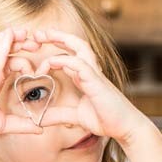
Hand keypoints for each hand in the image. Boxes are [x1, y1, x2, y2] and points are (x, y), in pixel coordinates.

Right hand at [0, 27, 44, 149]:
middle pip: (3, 49)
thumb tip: (40, 129)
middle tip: (36, 43)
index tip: (35, 61)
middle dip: (19, 43)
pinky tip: (12, 33)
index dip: (21, 56)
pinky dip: (4, 42)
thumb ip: (24, 124)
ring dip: (13, 37)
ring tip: (25, 33)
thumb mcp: (6, 124)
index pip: (7, 61)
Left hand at [32, 28, 147, 145]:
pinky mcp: (97, 82)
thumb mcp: (75, 116)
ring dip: (62, 39)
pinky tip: (51, 62)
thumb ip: (57, 115)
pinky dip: (64, 61)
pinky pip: (80, 65)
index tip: (36, 47)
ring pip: (80, 47)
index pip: (69, 54)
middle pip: (75, 44)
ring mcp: (95, 74)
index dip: (54, 47)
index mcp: (84, 76)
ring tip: (44, 35)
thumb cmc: (105, 119)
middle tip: (37, 33)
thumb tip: (40, 119)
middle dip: (56, 36)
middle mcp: (90, 71)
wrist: (125, 127)